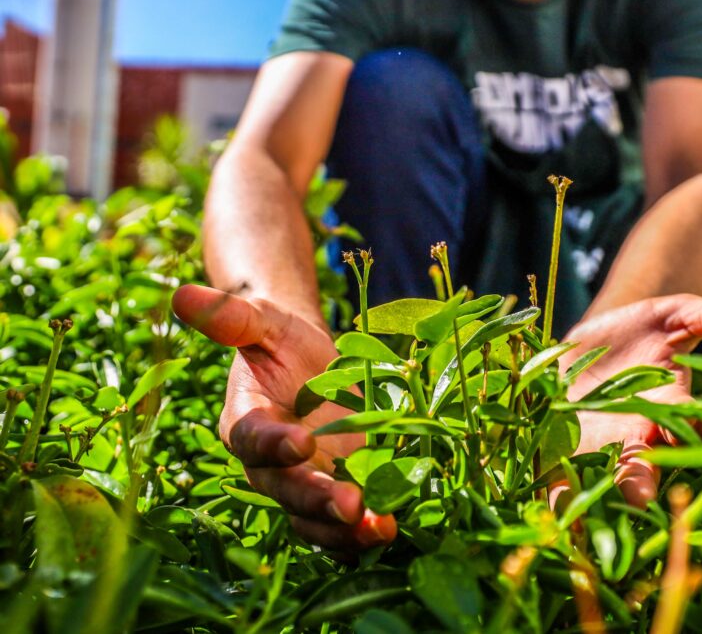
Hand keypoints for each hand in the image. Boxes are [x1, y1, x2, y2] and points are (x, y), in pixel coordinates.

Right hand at [171, 285, 396, 554]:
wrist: (311, 360)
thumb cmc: (281, 338)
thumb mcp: (263, 321)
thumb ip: (231, 317)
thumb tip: (184, 294)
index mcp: (244, 420)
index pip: (250, 438)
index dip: (272, 444)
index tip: (302, 441)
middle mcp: (268, 464)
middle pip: (285, 490)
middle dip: (317, 498)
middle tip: (352, 503)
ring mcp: (303, 482)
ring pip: (312, 519)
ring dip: (344, 530)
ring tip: (381, 528)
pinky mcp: (334, 492)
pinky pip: (340, 525)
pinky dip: (361, 534)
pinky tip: (390, 531)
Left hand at [557, 293, 701, 507]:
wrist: (592, 342)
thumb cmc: (642, 332)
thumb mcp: (677, 315)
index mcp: (670, 407)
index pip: (689, 424)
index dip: (693, 427)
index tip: (694, 428)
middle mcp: (638, 436)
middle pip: (645, 466)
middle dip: (642, 482)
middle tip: (640, 499)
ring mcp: (601, 446)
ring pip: (603, 480)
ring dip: (595, 496)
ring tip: (583, 517)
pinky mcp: (564, 449)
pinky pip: (561, 478)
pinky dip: (559, 491)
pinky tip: (550, 508)